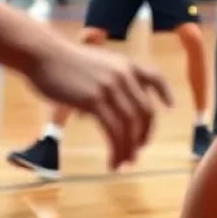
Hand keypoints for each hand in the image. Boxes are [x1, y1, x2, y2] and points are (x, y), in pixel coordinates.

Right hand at [24, 36, 172, 170]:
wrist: (45, 55)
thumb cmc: (66, 61)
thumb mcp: (98, 64)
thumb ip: (111, 80)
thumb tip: (110, 105)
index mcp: (126, 64)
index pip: (155, 77)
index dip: (165, 93)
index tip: (170, 107)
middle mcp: (124, 75)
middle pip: (145, 109)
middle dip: (145, 133)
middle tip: (138, 150)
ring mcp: (110, 87)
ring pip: (130, 123)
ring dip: (130, 147)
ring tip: (125, 162)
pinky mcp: (93, 101)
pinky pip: (113, 130)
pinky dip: (116, 149)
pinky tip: (112, 161)